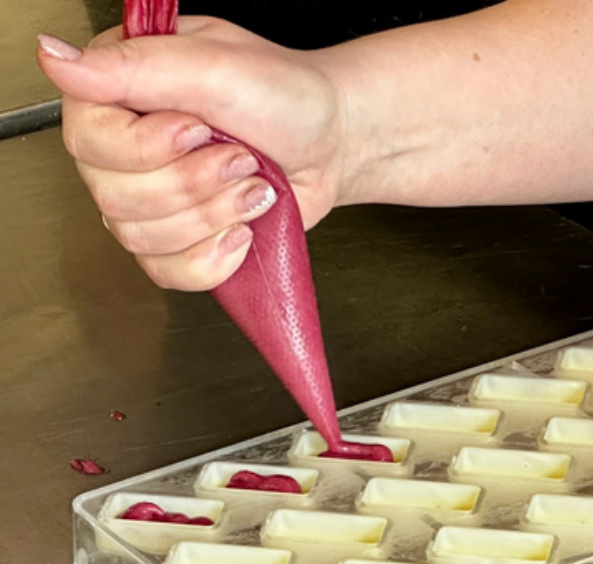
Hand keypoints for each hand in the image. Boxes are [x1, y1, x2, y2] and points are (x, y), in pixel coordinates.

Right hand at [37, 21, 343, 289]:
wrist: (332, 143)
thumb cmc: (287, 98)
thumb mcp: (219, 66)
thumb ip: (138, 67)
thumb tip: (57, 60)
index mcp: (120, 92)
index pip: (88, 139)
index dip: (147, 149)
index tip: (199, 130)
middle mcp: (125, 146)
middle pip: (114, 198)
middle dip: (195, 185)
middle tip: (240, 158)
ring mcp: (149, 197)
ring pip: (140, 238)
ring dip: (212, 216)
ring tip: (251, 185)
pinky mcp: (177, 239)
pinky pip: (168, 272)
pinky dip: (213, 258)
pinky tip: (241, 229)